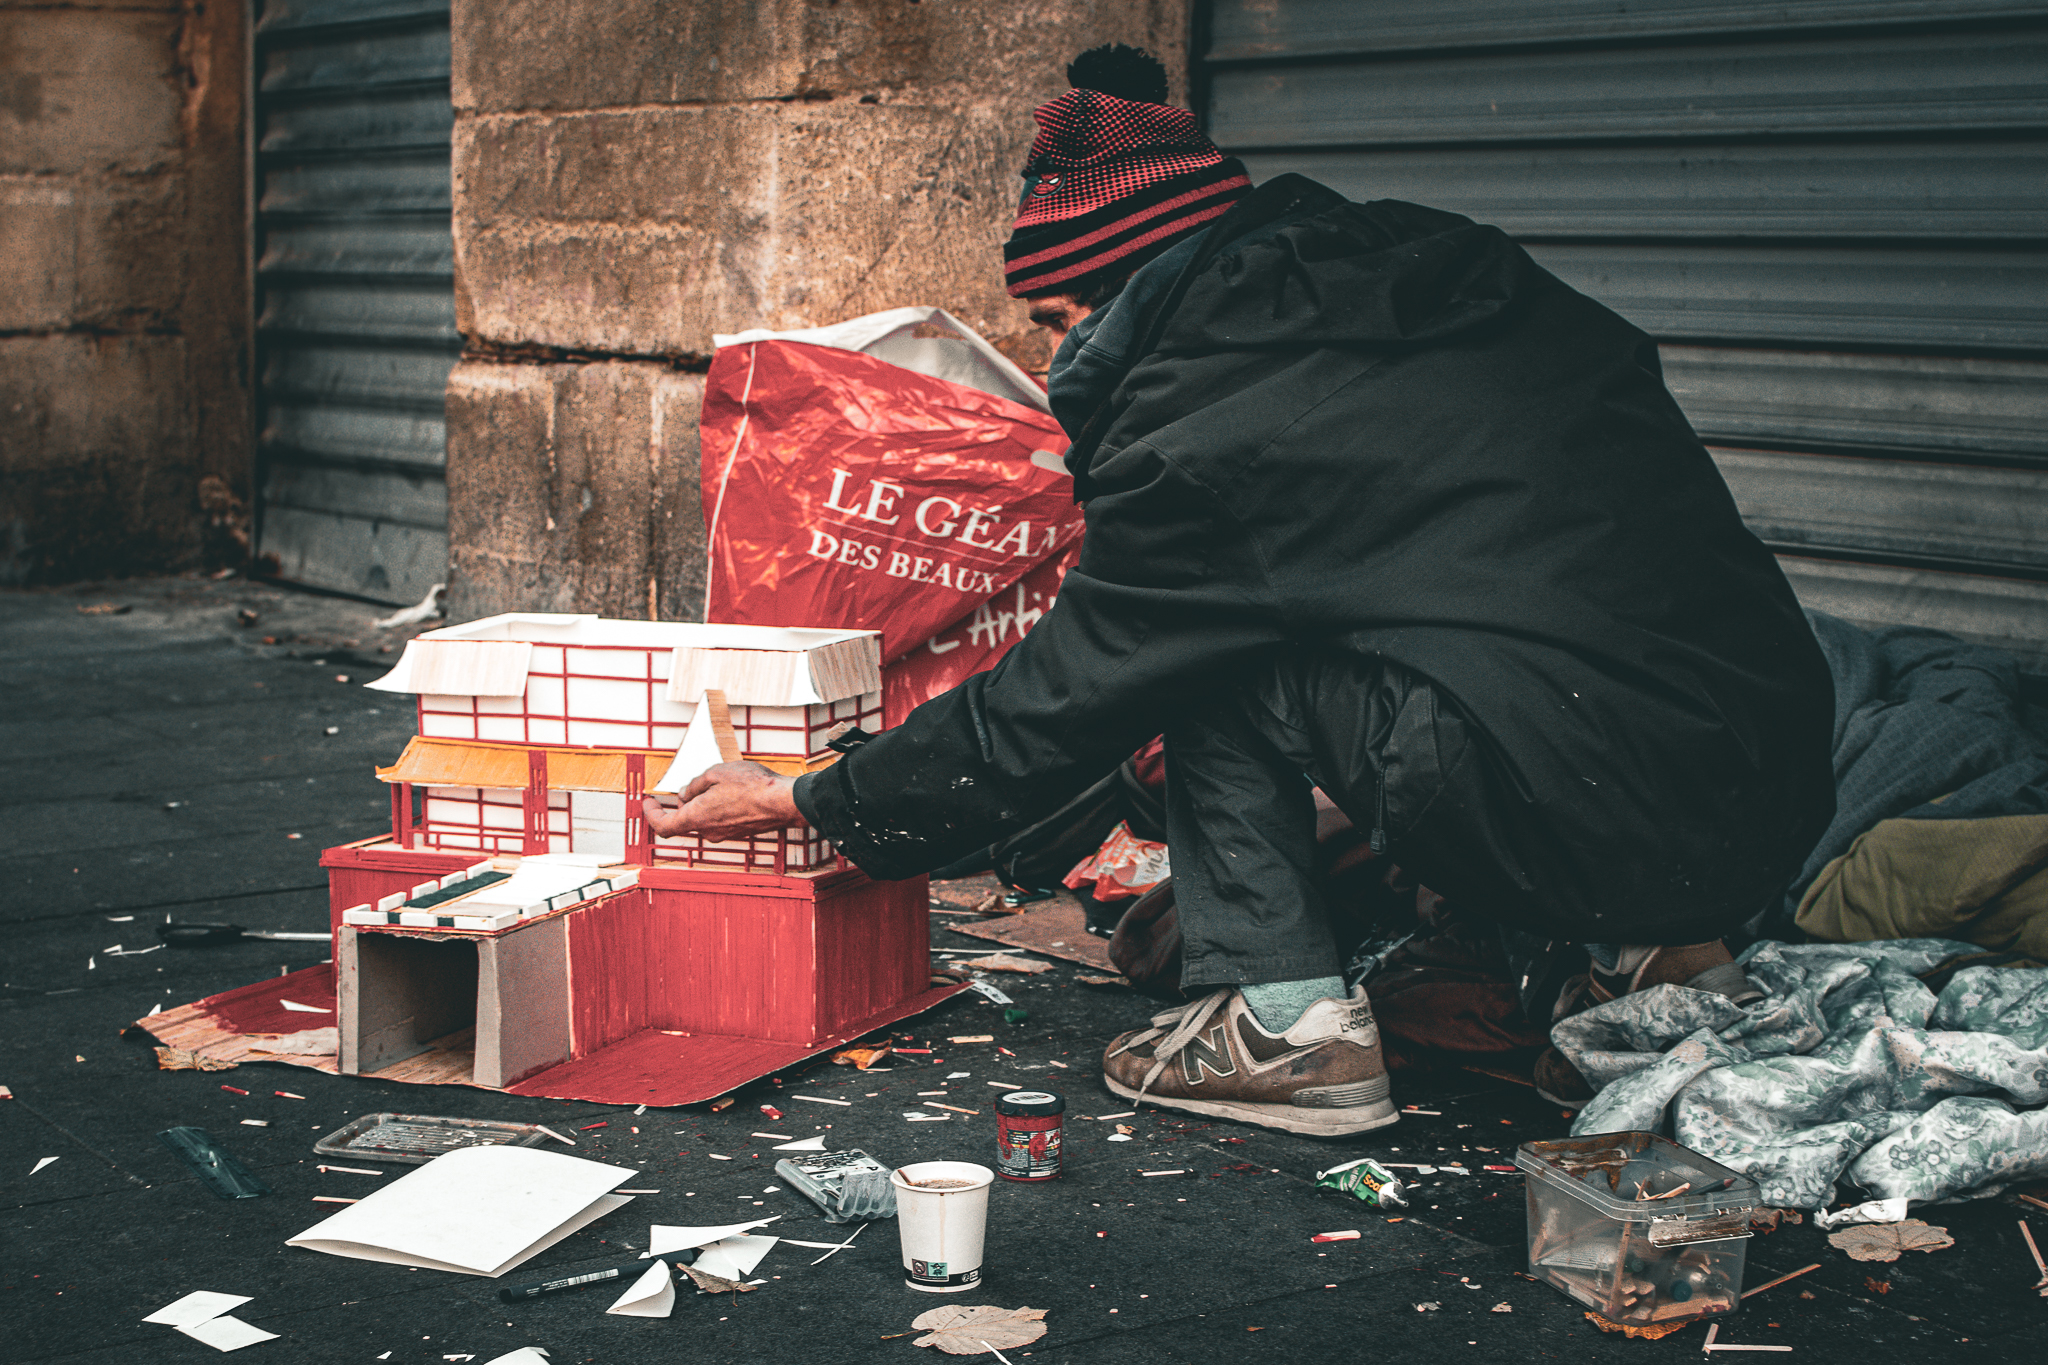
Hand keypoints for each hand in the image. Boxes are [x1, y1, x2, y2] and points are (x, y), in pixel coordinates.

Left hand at [641, 761, 800, 841]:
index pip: (664, 826)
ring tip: (712, 784)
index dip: (652, 815)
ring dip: (702, 804)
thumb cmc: (751, 786)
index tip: (648, 803)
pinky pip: (720, 821)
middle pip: (685, 821)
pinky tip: (729, 792)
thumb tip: (684, 794)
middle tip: (680, 789)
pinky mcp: (740, 832)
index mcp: (696, 818)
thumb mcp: (715, 773)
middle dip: (680, 805)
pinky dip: (717, 808)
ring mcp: (725, 834)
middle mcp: (708, 831)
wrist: (783, 802)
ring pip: (704, 820)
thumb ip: (694, 785)